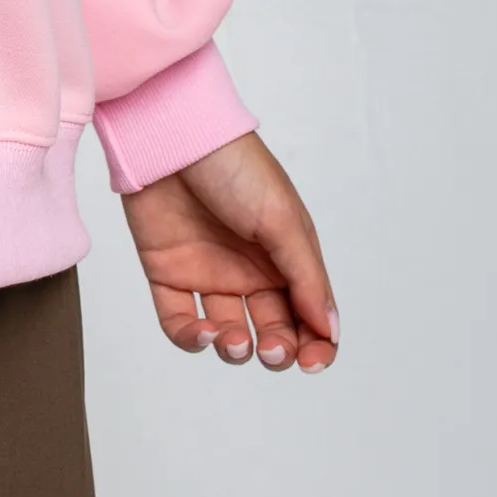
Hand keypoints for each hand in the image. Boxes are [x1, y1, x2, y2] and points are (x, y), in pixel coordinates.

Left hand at [120, 130, 337, 371]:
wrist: (171, 136)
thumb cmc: (235, 167)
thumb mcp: (282, 220)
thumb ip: (306, 277)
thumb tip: (329, 330)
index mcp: (285, 256)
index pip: (309, 314)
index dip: (316, 344)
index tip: (313, 361)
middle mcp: (249, 269)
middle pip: (272, 328)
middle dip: (279, 350)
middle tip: (273, 350)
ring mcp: (208, 272)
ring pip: (228, 333)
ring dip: (236, 350)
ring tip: (235, 340)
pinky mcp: (167, 273)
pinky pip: (179, 322)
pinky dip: (191, 339)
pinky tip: (204, 333)